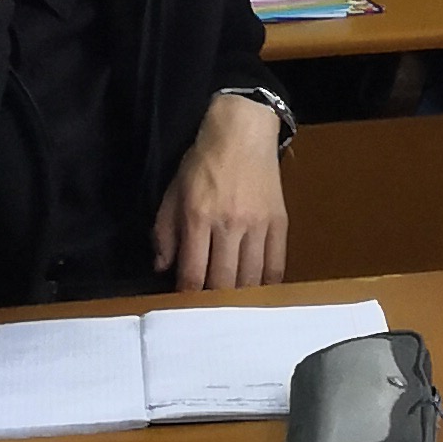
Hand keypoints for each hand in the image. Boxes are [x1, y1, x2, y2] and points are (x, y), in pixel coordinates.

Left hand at [153, 95, 288, 290]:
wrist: (243, 131)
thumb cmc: (204, 160)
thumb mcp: (173, 191)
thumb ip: (165, 231)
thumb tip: (163, 267)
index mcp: (199, 217)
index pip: (193, 273)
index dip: (188, 297)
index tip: (184, 307)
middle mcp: (230, 224)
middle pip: (224, 282)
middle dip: (213, 303)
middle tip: (206, 309)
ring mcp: (258, 225)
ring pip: (250, 278)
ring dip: (239, 298)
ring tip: (231, 305)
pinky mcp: (279, 222)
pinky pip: (277, 265)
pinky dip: (267, 284)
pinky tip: (258, 292)